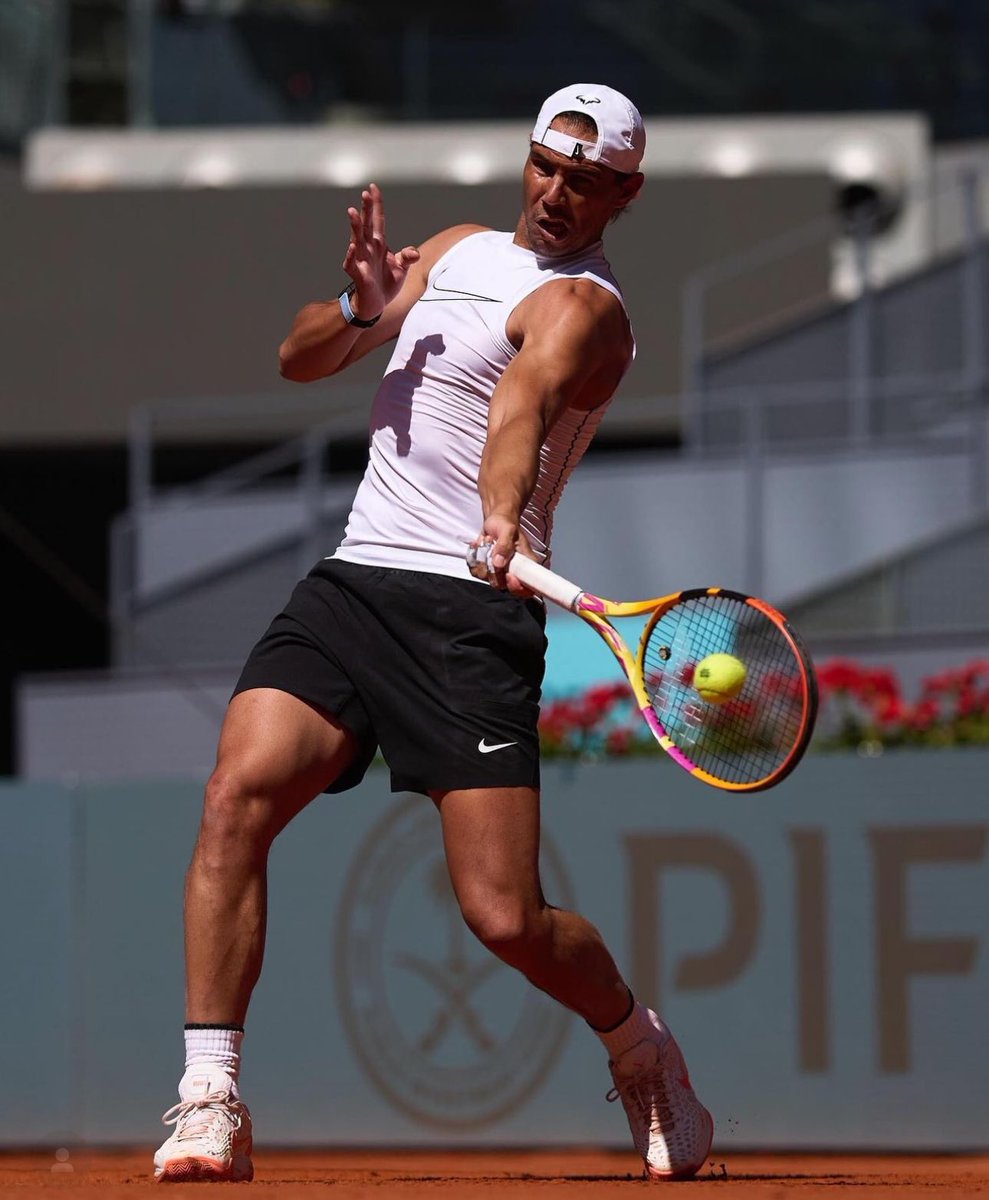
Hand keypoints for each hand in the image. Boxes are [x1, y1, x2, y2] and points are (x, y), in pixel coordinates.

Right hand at [343, 183, 419, 319]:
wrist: (376, 305)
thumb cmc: (386, 284)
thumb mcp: (401, 269)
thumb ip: (407, 257)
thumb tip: (414, 252)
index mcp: (379, 244)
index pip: (377, 220)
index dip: (376, 205)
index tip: (373, 188)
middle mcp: (368, 249)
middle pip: (367, 225)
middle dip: (366, 209)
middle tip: (365, 193)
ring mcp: (362, 260)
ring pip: (356, 240)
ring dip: (355, 227)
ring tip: (352, 212)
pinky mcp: (358, 275)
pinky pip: (352, 264)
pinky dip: (351, 256)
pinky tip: (351, 247)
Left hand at [468, 515, 534, 596]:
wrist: (495, 522)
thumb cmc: (505, 524)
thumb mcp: (507, 530)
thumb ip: (504, 545)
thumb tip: (499, 563)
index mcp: (527, 564)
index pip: (528, 588)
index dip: (518, 588)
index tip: (508, 575)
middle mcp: (515, 572)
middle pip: (504, 585)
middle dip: (493, 570)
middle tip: (492, 550)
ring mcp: (501, 573)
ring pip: (488, 579)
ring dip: (483, 561)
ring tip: (488, 543)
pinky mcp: (489, 571)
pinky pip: (478, 573)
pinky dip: (475, 561)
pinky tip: (479, 547)